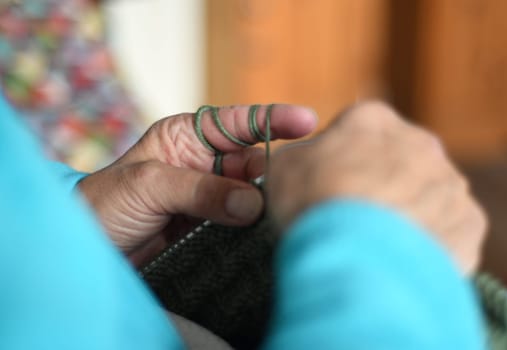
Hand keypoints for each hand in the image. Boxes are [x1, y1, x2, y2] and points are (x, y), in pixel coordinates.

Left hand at [78, 104, 316, 263]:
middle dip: (272, 173)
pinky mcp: (212, 230)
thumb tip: (252, 205)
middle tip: (290, 188)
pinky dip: (256, 231)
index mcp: (187, 137)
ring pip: (252, 196)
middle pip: (252, 163)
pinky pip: (242, 226)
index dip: (273, 119)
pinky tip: (270, 236)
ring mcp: (211, 198)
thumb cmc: (105, 204)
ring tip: (286, 214)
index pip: (237, 122)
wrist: (88, 251)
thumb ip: (201, 190)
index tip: (307, 121)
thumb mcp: (149, 185)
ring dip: (267, 205)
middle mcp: (204, 164)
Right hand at [268, 101, 486, 273]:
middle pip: (398, 162)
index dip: (341, 160)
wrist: (355, 255)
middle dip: (381, 183)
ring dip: (408, 213)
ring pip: (426, 196)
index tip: (329, 185)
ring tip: (378, 244)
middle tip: (354, 216)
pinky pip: (447, 231)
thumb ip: (302, 155)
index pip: (357, 132)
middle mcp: (420, 142)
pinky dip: (429, 243)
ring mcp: (450, 183)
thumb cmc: (314, 202)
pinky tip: (402, 259)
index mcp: (373, 119)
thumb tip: (310, 161)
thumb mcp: (284, 166)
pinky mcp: (469, 223)